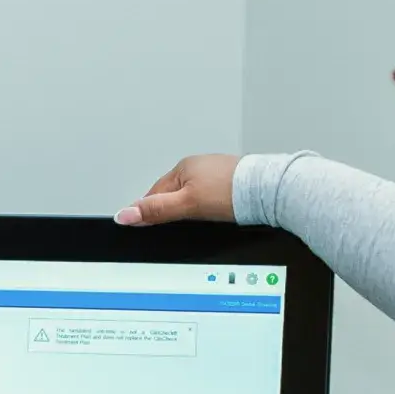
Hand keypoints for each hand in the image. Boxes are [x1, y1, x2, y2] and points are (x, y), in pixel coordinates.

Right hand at [114, 153, 238, 226]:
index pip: (155, 192)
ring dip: (192, 207)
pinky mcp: (232, 182)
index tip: (144, 225)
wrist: (269, 191)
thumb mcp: (186, 205)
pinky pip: (212, 196)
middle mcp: (200, 166)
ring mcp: (217, 173)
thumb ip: (156, 210)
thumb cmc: (232, 192)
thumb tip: (125, 214)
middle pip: (174, 193)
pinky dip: (210, 206)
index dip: (149, 211)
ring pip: (194, 194)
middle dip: (171, 209)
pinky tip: (216, 214)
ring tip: (197, 220)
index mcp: (184, 167)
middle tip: (173, 226)